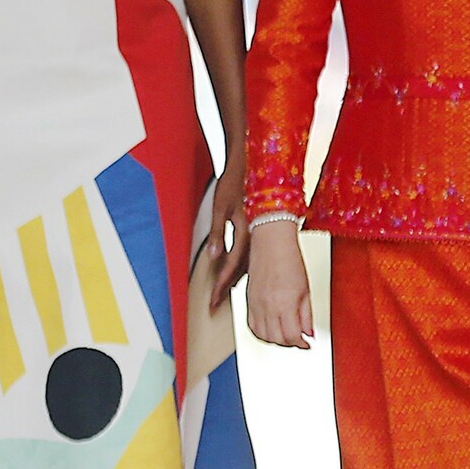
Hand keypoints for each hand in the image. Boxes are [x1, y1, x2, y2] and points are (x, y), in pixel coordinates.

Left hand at [207, 160, 249, 312]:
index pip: (230, 265)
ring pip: (247, 263)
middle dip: (226, 287)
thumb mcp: (221, 206)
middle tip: (215, 305)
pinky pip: (250, 254)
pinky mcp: (256, 229)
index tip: (213, 300)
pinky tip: (236, 272)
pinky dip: (241, 266)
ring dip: (234, 278)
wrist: (251, 163)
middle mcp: (254, 236)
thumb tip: (215, 257)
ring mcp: (257, 233)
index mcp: (245, 231)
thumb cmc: (235, 181)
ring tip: (223, 293)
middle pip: (240, 269)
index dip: (221, 284)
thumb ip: (218, 233)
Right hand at [245, 221, 312, 348]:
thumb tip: (309, 333)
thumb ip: (307, 314)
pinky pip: (251, 325)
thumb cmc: (290, 258)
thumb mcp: (306, 288)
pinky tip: (270, 330)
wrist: (271, 240)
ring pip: (262, 336)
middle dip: (290, 344)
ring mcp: (255, 304)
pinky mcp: (249, 300)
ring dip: (275, 341)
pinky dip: (261, 333)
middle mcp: (267, 306)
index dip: (302, 344)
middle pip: (277, 339)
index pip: (292, 336)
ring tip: (286, 335)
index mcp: (285, 303)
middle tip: (298, 340)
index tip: (307, 343)